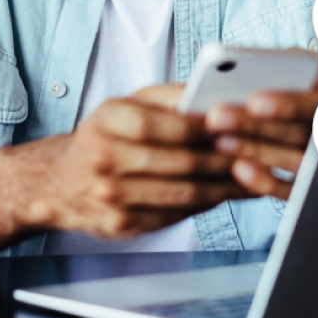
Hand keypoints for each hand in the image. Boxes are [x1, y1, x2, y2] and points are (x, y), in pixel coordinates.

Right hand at [38, 86, 249, 237]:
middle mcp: (105, 158)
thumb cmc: (104, 135)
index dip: (208, 127)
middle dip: (226, 160)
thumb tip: (215, 94)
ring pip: (184, 194)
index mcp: (109, 120)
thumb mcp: (128, 103)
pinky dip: (205, 206)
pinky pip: (175, 215)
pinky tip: (224, 195)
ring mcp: (111, 196)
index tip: (239, 125)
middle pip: (181, 162)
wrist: (59, 182)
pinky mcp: (121, 224)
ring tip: (252, 178)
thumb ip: (170, 97)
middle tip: (258, 155)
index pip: (167, 124)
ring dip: (225, 187)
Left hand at [202, 59, 317, 199]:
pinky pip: (293, 189)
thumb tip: (251, 65)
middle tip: (216, 118)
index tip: (254, 103)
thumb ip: (294, 64)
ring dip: (256, 151)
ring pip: (295, 161)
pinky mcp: (315, 188)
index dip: (288, 105)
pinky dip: (267, 181)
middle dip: (255, 127)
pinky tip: (239, 168)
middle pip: (299, 133)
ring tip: (220, 140)